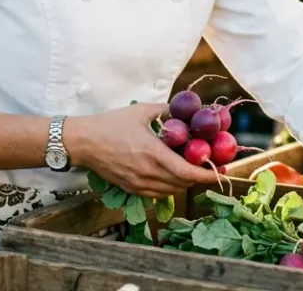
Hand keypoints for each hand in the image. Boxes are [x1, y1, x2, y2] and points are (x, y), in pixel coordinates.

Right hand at [63, 103, 212, 198]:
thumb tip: (186, 108)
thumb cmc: (110, 124)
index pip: (187, 172)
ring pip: (171, 191)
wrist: (82, 142)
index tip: (221, 171)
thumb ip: (167, 110)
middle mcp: (147, 173)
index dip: (207, 174)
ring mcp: (137, 184)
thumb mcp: (142, 111)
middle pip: (182, 183)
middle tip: (209, 165)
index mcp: (152, 154)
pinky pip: (157, 194)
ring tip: (192, 169)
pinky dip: (169, 187)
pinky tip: (171, 175)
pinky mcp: (130, 189)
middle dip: (198, 176)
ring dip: (184, 182)